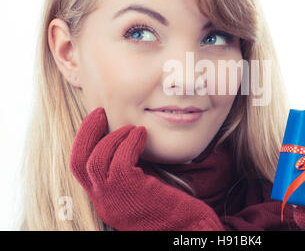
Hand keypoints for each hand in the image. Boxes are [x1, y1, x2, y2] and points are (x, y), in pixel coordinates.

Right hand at [69, 107, 224, 230]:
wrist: (188, 230)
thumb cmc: (174, 209)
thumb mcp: (144, 189)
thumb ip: (132, 171)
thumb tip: (130, 141)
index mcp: (106, 200)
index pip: (81, 169)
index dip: (85, 141)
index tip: (98, 121)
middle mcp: (105, 202)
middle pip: (78, 163)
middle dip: (86, 133)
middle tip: (100, 112)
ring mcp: (115, 200)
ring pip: (96, 161)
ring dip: (114, 137)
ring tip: (132, 129)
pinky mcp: (132, 194)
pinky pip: (121, 161)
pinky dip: (130, 142)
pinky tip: (142, 135)